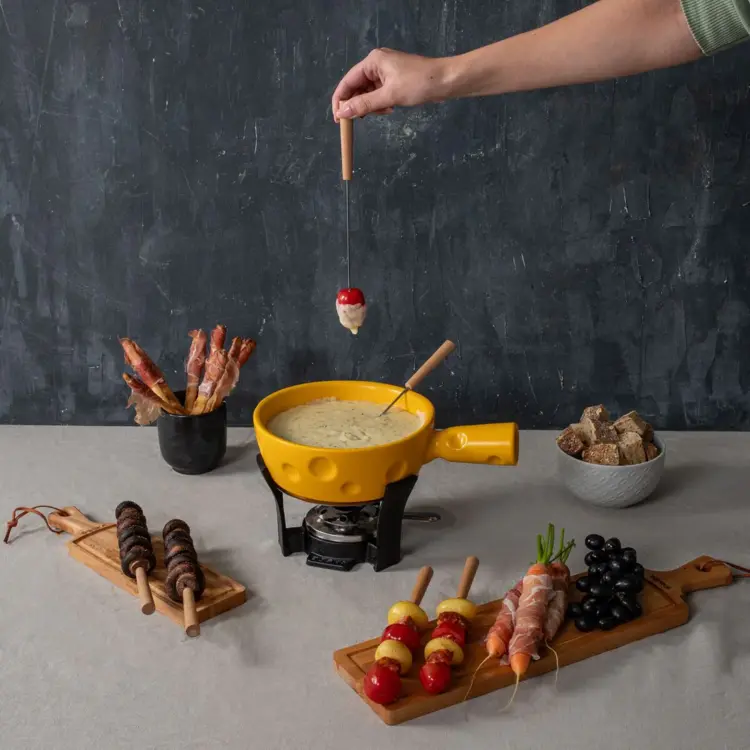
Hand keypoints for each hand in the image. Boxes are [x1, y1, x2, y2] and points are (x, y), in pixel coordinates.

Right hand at [332, 48, 447, 120]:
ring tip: (384, 112)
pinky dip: (381, 104)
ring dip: (372, 106)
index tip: (338, 119)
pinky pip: (379, 94)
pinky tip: (390, 109)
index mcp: (373, 62)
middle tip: (360, 120)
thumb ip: (364, 105)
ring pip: (368, 93)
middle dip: (358, 104)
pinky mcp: (394, 80)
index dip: (341, 100)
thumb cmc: (418, 84)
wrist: (446, 81)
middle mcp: (377, 64)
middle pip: (357, 87)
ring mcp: (386, 72)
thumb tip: (343, 113)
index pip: (347, 82)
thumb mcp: (389, 96)